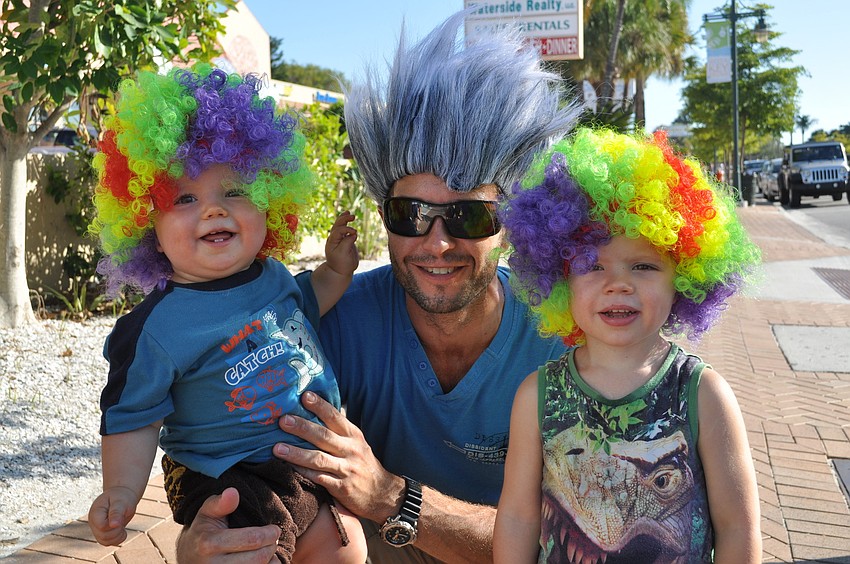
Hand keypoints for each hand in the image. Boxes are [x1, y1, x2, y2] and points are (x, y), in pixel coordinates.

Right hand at [88, 486, 136, 545]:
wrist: (122, 495)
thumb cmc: (121, 497)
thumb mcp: (121, 502)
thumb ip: (116, 512)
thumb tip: (114, 525)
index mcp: (95, 512)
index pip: (102, 526)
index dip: (113, 525)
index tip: (121, 516)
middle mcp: (93, 522)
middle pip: (103, 536)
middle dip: (117, 531)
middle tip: (122, 520)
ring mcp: (96, 529)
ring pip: (105, 542)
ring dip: (117, 536)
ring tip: (122, 525)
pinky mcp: (102, 533)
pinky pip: (108, 543)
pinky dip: (117, 539)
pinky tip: (122, 530)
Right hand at [175, 487, 279, 562]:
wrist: (188, 558)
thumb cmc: (203, 532)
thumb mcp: (206, 513)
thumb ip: (220, 502)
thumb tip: (233, 492)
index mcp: (209, 543)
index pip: (251, 539)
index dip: (269, 534)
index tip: (275, 529)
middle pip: (258, 558)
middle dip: (271, 546)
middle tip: (272, 539)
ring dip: (270, 560)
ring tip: (267, 550)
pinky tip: (261, 561)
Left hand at [275, 391, 399, 521]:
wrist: (382, 494)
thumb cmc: (363, 465)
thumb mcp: (356, 443)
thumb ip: (338, 431)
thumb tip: (313, 413)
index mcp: (353, 435)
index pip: (335, 417)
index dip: (320, 406)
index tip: (305, 396)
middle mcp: (351, 449)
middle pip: (324, 436)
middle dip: (302, 427)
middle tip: (283, 420)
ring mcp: (347, 469)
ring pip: (318, 459)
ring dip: (296, 453)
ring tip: (277, 448)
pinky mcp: (342, 488)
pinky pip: (319, 479)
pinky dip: (303, 473)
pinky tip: (288, 469)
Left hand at [325, 211, 358, 276]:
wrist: (340, 271)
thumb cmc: (341, 263)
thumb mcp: (343, 254)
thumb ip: (348, 242)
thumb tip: (353, 234)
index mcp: (332, 241)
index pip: (338, 230)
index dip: (346, 229)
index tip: (355, 233)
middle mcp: (334, 238)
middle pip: (337, 225)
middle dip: (344, 219)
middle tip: (352, 216)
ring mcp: (339, 239)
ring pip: (340, 225)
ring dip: (344, 218)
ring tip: (349, 213)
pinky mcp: (344, 240)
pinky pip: (344, 229)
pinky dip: (346, 223)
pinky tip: (350, 218)